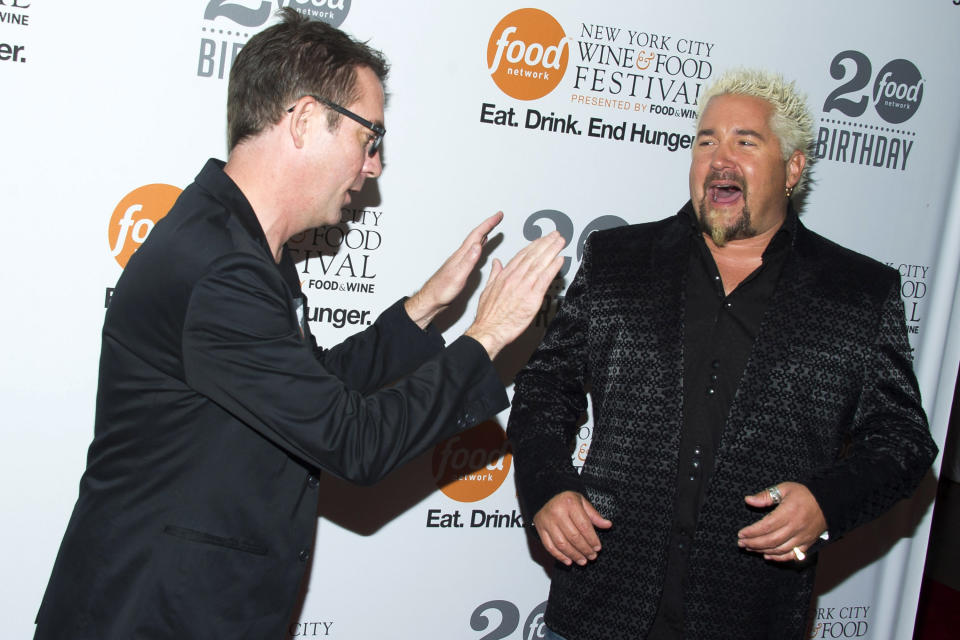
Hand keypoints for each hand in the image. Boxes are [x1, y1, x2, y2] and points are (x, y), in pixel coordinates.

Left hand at [404, 212, 503, 329]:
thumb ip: (468, 261)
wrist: (431, 299)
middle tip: (498, 217)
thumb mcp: (458, 276)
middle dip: (488, 225)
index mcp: (462, 255)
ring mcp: (460, 261)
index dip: (489, 224)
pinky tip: (480, 248)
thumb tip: (478, 245)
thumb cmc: (442, 291)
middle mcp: (461, 255)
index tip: (498, 215)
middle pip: (476, 236)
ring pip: (475, 243)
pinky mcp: (461, 268)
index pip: (477, 235)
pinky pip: (473, 252)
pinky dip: (480, 246)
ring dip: (484, 234)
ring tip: (492, 228)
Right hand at [464, 230, 564, 357]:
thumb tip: (496, 263)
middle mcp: (515, 278)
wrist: (489, 330)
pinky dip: (552, 268)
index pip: (522, 256)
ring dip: (552, 251)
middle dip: (546, 243)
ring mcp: (524, 286)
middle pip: (533, 256)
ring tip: (560, 242)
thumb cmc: (488, 315)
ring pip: (540, 264)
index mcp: (505, 275)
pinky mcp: (532, 298)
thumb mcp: (487, 290)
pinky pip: (545, 279)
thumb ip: (494, 274)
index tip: (542, 239)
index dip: (534, 246)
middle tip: (556, 236)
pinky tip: (559, 260)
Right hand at [533, 491, 612, 565]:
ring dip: (574, 555)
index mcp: (570, 503)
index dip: (592, 539)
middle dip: (584, 549)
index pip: (584, 525)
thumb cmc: (566, 500)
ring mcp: (547, 522)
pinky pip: (550, 546)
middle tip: (592, 556)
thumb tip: (608, 525)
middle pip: (573, 536)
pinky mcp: (540, 529)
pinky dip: (559, 556)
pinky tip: (569, 561)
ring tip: (583, 561)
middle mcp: (557, 512)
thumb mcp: (582, 502)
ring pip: (562, 544)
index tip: (598, 548)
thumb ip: (594, 515)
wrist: (545, 496)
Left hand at [738, 481, 826, 561]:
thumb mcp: (784, 488)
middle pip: (771, 540)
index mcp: (788, 513)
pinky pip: (792, 555)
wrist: (829, 502)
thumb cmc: (805, 494)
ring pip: (780, 549)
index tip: (741, 533)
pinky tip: (768, 556)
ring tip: (750, 548)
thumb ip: (765, 496)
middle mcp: (795, 527)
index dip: (751, 532)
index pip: (766, 526)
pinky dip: (779, 558)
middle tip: (741, 543)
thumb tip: (748, 500)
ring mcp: (802, 537)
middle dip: (753, 543)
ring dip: (763, 551)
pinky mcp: (807, 543)